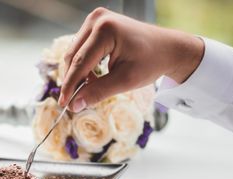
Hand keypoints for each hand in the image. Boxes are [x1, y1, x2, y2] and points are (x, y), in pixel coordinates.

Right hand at [59, 8, 203, 111]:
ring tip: (90, 87)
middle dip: (73, 80)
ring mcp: (95, 19)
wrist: (168, 47)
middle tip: (75, 101)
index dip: (70, 86)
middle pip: (73, 56)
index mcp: (105, 30)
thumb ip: (98, 92)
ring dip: (78, 73)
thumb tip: (75, 105)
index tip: (64, 104)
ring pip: (74, 53)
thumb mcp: (125, 81)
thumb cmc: (151, 61)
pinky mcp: (96, 24)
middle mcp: (97, 19)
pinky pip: (81, 48)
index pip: (80, 63)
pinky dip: (84, 65)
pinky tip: (94, 76)